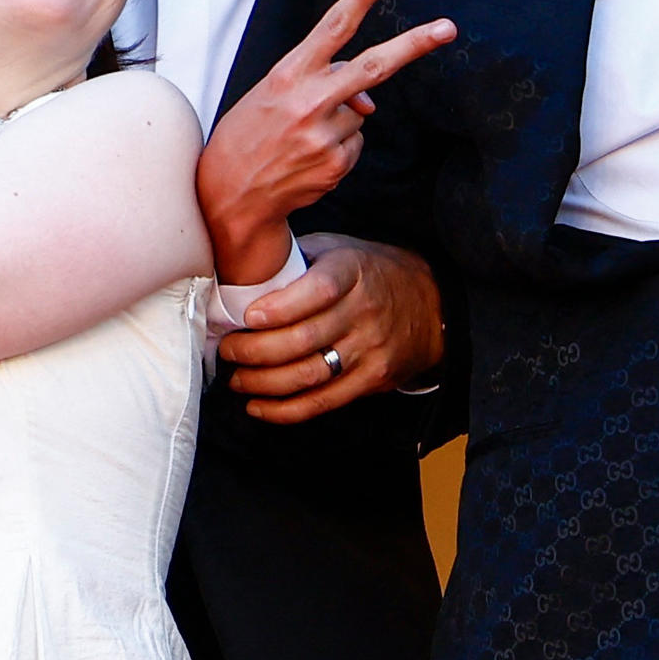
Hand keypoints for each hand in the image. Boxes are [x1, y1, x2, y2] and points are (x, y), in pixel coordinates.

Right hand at [196, 0, 454, 266]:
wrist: (228, 194)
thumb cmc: (248, 136)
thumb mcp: (272, 96)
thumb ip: (319, 84)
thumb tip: (370, 102)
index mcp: (287, 75)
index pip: (329, 30)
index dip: (357, 0)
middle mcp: (308, 101)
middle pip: (373, 65)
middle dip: (414, 45)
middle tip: (448, 28)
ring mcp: (324, 135)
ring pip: (358, 115)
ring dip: (340, 122)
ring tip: (301, 139)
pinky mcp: (335, 164)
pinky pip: (355, 146)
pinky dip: (338, 150)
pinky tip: (307, 159)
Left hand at [220, 237, 445, 423]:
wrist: (430, 304)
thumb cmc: (369, 272)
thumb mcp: (339, 249)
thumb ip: (297, 258)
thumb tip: (239, 271)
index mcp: (353, 271)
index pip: (319, 290)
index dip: (282, 307)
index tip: (248, 318)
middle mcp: (364, 311)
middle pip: (304, 339)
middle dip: (255, 351)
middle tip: (228, 351)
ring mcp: (370, 349)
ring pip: (309, 375)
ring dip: (263, 383)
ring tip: (236, 379)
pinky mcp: (373, 379)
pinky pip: (324, 402)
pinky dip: (285, 410)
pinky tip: (258, 406)